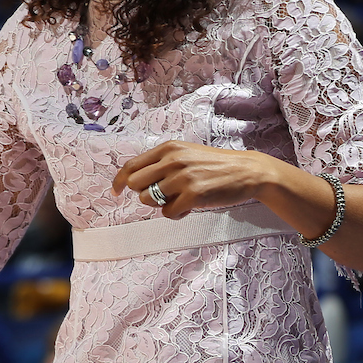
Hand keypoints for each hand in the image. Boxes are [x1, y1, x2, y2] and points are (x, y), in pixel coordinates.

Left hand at [112, 141, 268, 217]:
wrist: (247, 171)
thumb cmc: (214, 166)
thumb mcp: (186, 154)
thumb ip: (161, 163)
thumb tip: (133, 182)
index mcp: (168, 148)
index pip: (131, 166)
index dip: (120, 181)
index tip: (115, 192)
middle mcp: (173, 160)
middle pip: (136, 185)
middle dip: (145, 194)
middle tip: (164, 195)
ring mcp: (183, 177)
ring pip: (150, 200)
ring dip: (163, 205)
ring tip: (182, 199)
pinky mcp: (193, 195)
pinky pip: (168, 213)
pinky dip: (177, 214)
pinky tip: (192, 206)